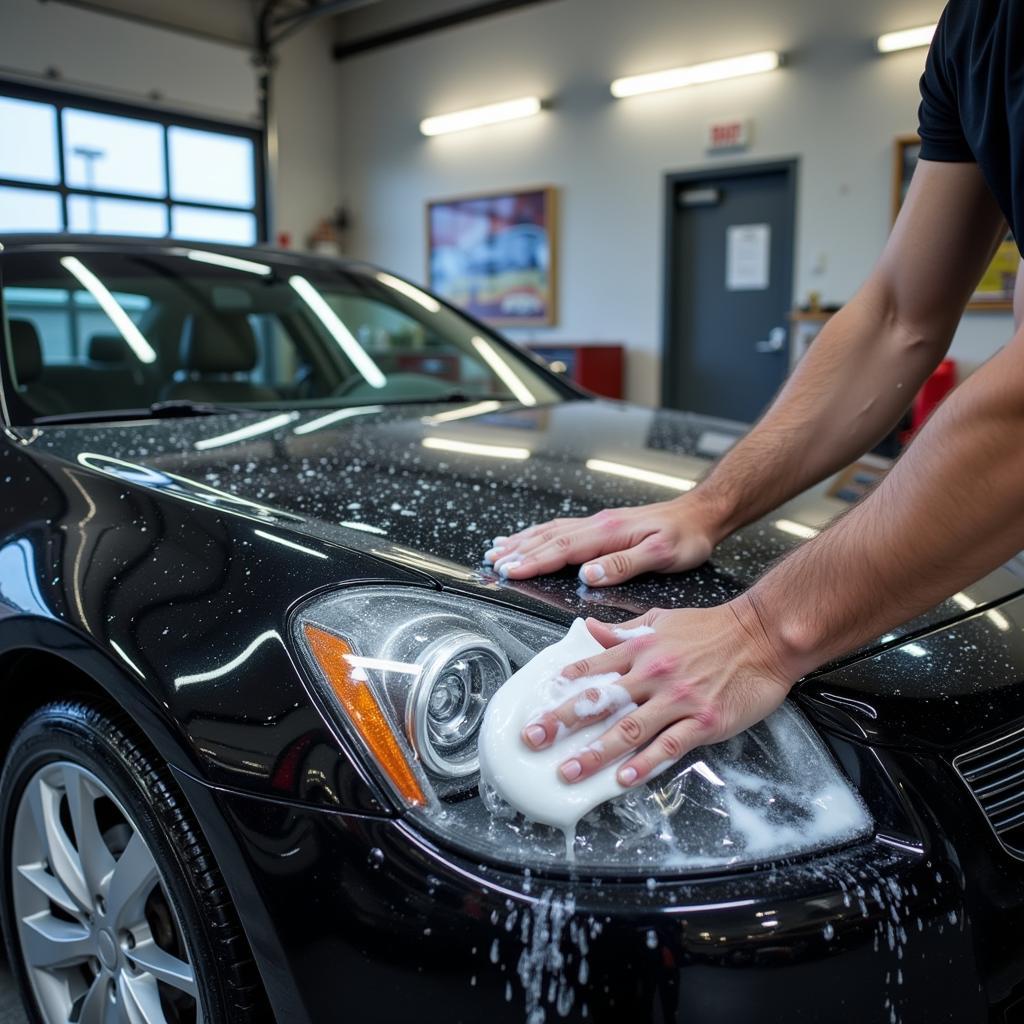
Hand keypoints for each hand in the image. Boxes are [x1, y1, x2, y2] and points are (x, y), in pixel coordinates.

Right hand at [483, 493, 722, 585]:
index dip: (533, 561)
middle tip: (492, 563)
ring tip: (498, 549)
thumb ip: (623, 564)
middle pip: (548, 537)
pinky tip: (531, 538)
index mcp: (608, 532)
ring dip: (523, 541)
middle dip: (518, 551)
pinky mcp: (604, 525)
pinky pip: (562, 528)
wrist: (702, 514)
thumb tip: (588, 574)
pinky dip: (540, 534)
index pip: (562, 548)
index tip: (509, 571)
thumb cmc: (686, 537)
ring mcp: (599, 523)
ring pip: (551, 530)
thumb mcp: (661, 555)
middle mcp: (598, 524)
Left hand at [520, 599, 796, 786]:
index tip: (535, 704)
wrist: (763, 636)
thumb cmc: (712, 628)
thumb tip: (588, 627)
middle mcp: (652, 674)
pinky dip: (644, 764)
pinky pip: (668, 746)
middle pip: (600, 701)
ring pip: (628, 729)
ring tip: (568, 771)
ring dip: (594, 753)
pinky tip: (623, 780)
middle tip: (533, 738)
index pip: (591, 668)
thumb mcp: (661, 620)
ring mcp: (677, 699)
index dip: (560, 688)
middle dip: (562, 721)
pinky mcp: (702, 721)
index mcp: (639, 648)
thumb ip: (623, 631)